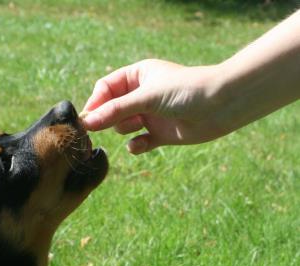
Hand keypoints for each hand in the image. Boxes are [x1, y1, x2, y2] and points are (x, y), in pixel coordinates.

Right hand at [82, 59, 230, 153]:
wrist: (222, 105)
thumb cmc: (186, 91)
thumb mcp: (146, 97)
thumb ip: (115, 110)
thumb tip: (87, 123)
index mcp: (137, 76)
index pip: (105, 88)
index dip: (95, 102)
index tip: (86, 119)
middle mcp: (142, 95)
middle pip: (111, 109)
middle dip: (107, 118)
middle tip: (98, 129)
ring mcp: (150, 115)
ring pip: (122, 126)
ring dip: (125, 129)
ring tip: (138, 125)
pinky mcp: (160, 134)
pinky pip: (138, 143)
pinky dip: (137, 146)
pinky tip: (140, 145)